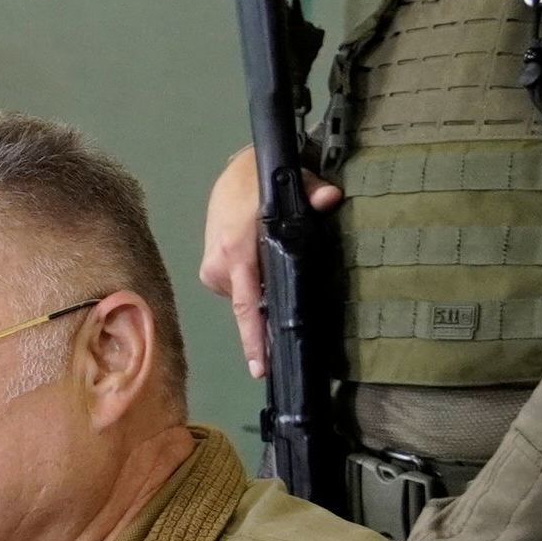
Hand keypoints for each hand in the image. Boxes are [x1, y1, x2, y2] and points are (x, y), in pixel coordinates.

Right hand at [198, 145, 343, 381]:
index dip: (254, 339)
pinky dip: (253, 286)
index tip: (260, 368)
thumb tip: (330, 198)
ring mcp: (211, 271)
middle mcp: (219, 266)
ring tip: (276, 274)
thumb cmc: (260, 181)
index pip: (247, 305)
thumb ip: (313, 191)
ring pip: (245, 299)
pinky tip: (263, 270)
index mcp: (236, 252)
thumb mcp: (291, 181)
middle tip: (289, 323)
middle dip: (268, 316)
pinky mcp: (210, 271)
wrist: (235, 172)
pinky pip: (238, 290)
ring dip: (262, 295)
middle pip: (250, 307)